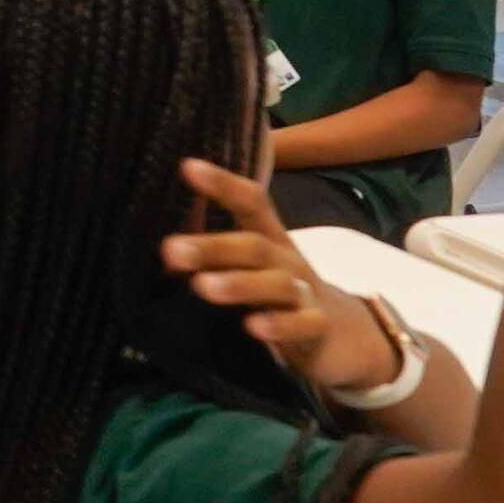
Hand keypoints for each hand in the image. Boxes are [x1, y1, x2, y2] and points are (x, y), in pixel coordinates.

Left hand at [163, 157, 405, 392]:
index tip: (187, 167)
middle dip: (212, 246)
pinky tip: (253, 327)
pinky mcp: (317, 329)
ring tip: (201, 286)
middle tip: (169, 249)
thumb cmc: (279, 293)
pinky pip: (301, 325)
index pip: (251, 202)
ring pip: (276, 284)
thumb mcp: (251, 268)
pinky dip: (278, 325)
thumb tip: (162, 246)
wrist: (341, 335)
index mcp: (270, 238)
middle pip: (254, 246)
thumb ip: (214, 254)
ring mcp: (306, 294)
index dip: (223, 183)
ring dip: (238, 284)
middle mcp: (288, 260)